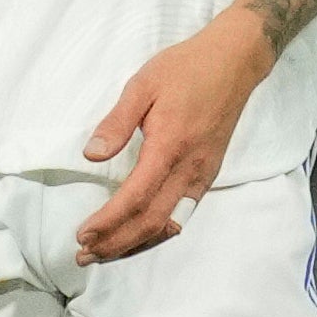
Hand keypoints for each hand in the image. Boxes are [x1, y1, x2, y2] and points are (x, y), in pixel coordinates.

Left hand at [74, 9, 273, 263]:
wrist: (235, 61)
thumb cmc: (185, 68)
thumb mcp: (143, 84)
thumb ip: (117, 121)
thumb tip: (91, 155)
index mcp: (170, 145)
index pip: (135, 198)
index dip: (108, 221)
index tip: (81, 234)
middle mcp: (190, 168)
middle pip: (152, 221)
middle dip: (116, 244)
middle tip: (84, 255)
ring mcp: (203, 174)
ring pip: (170, 224)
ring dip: (136, 244)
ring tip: (106, 254)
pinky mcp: (210, 174)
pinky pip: (184, 214)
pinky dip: (159, 232)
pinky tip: (141, 237)